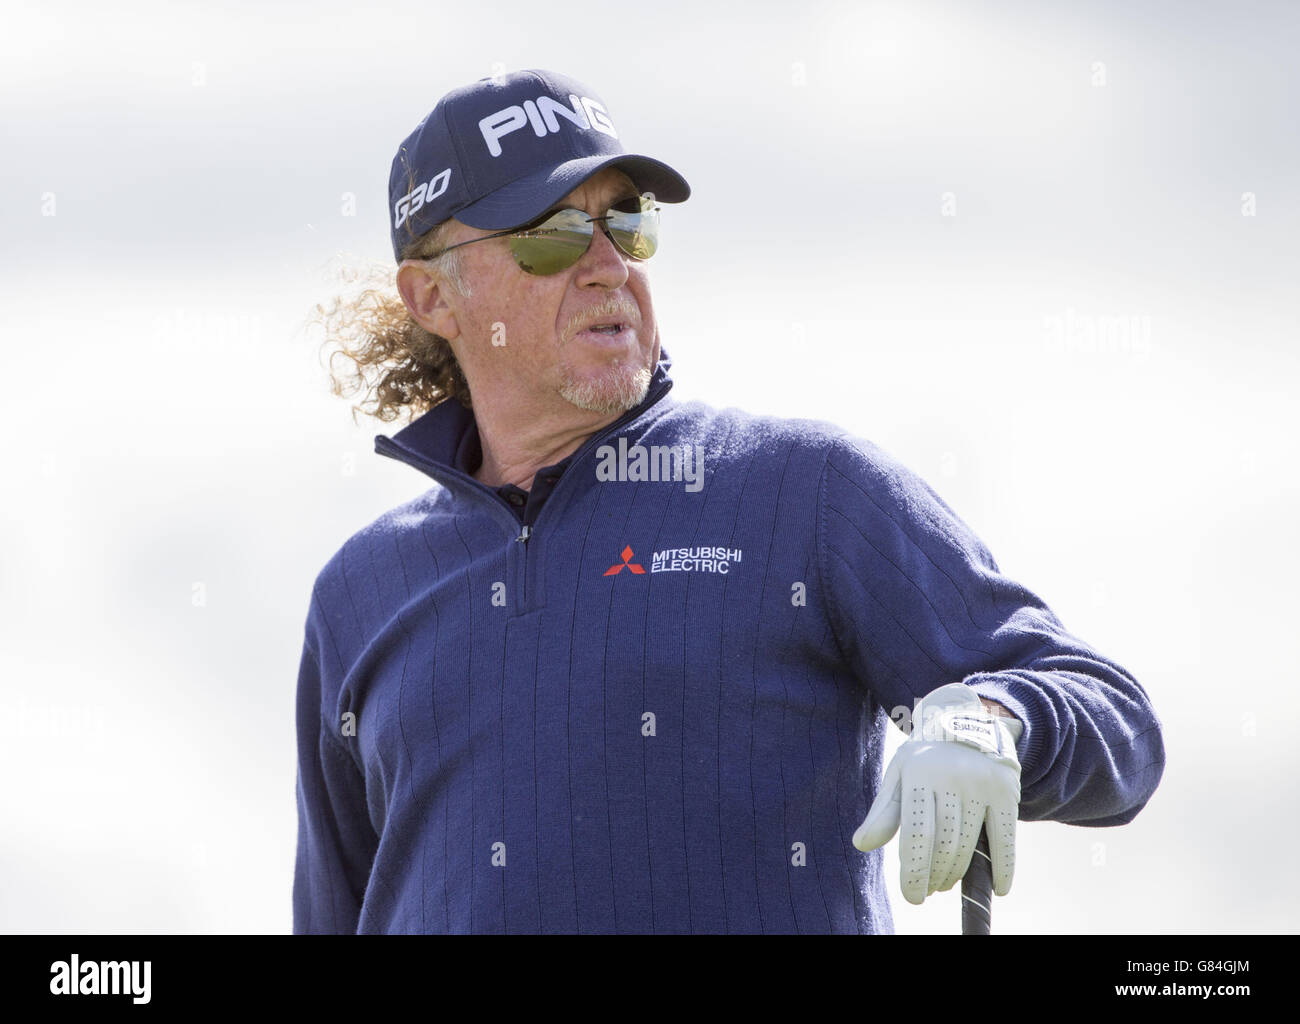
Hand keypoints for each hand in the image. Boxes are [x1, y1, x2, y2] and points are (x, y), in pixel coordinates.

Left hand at [853, 683, 1022, 904]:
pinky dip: (1004, 867)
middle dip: (934, 876)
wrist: (967, 720)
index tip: (912, 895)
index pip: (915, 834)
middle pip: (944, 844)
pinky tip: (999, 888)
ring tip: (945, 883)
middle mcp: (952, 777)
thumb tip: (861, 844)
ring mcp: (982, 784)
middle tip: (928, 889)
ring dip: (958, 874)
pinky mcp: (1007, 792)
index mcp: (920, 773)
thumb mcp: (900, 773)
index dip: (913, 871)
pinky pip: (1006, 837)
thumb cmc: (926, 756)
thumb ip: (884, 811)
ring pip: (970, 845)